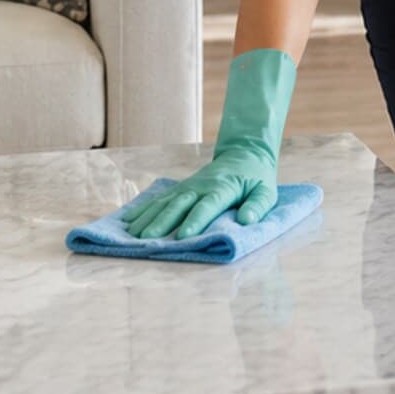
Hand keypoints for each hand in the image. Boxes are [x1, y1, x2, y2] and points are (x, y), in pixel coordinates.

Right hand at [122, 143, 277, 237]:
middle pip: (179, 204)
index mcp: (223, 187)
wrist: (244, 153)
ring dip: (148, 218)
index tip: (184, 236)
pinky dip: (143, 209)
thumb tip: (247, 220)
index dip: (196, 220)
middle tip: (147, 240)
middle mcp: (201, 186)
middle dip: (162, 222)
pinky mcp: (180, 188)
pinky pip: (159, 199)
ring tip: (133, 235)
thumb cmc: (256, 178)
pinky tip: (128, 221)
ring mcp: (188, 186)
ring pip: (165, 201)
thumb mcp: (266, 191)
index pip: (208, 204)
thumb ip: (258, 206)